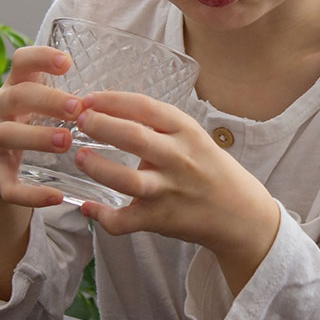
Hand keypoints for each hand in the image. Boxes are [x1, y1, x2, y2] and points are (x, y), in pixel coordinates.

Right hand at [0, 45, 83, 207]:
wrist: (1, 170)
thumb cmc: (34, 125)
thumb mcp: (46, 104)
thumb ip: (70, 96)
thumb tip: (121, 95)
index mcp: (16, 86)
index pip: (21, 61)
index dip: (40, 57)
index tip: (67, 62)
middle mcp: (0, 109)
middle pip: (15, 96)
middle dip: (47, 100)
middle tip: (78, 108)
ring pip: (5, 135)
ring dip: (36, 137)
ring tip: (66, 142)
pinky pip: (8, 186)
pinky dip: (30, 194)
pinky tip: (56, 197)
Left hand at [74, 91, 280, 293]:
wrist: (239, 212)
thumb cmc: (210, 168)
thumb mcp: (192, 137)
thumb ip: (159, 125)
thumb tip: (109, 110)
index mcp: (187, 132)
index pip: (146, 107)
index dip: (112, 100)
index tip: (89, 98)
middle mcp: (179, 158)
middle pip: (134, 137)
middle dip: (100, 125)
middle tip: (79, 120)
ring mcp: (169, 191)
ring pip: (128, 180)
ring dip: (98, 168)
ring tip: (80, 157)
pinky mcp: (160, 219)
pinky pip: (125, 220)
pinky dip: (102, 216)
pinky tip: (87, 207)